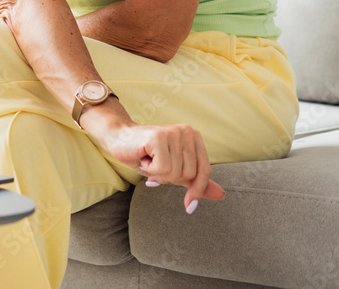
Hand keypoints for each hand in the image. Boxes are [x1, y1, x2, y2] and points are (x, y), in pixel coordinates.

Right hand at [85, 108, 224, 212]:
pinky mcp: (159, 137)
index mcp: (194, 137)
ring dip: (158, 174)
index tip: (189, 207)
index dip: (197, 190)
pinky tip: (143, 157)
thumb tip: (221, 194)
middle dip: (169, 178)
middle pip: (189, 174)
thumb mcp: (172, 171)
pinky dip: (150, 170)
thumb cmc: (144, 155)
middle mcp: (187, 131)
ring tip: (148, 160)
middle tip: (155, 166)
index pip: (204, 170)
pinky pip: (163, 168)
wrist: (117, 138)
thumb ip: (195, 181)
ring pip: (175, 173)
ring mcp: (173, 132)